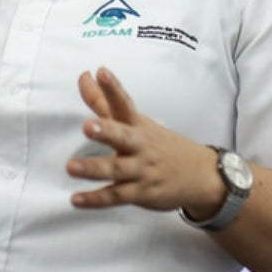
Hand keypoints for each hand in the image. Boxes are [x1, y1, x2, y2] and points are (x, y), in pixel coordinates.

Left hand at [67, 67, 216, 211]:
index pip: (124, 103)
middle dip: (106, 131)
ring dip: (93, 168)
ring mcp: (141, 170)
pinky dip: (96, 199)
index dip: (113, 88)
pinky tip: (76, 199)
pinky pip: (116, 196)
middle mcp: (139, 145)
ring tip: (71, 167)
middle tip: (87, 125)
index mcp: (137, 125)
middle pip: (122, 136)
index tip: (101, 72)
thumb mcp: (135, 121)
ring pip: (116, 169)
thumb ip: (104, 101)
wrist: (200, 175)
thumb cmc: (158, 144)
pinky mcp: (140, 193)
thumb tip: (83, 75)